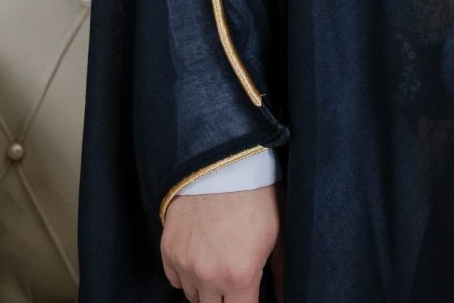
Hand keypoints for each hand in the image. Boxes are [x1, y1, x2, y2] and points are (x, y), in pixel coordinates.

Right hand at [160, 183, 279, 301]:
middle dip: (227, 300)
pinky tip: (202, 259)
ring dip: (207, 290)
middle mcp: (208, 276)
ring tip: (221, 268)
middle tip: (237, 284)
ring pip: (193, 297)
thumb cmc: (256, 197)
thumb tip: (284, 297)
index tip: (251, 296)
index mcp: (239, 276)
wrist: (222, 164)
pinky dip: (188, 276)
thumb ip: (281, 273)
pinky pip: (176, 280)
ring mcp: (184, 264)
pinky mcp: (168, 251)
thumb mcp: (279, 235)